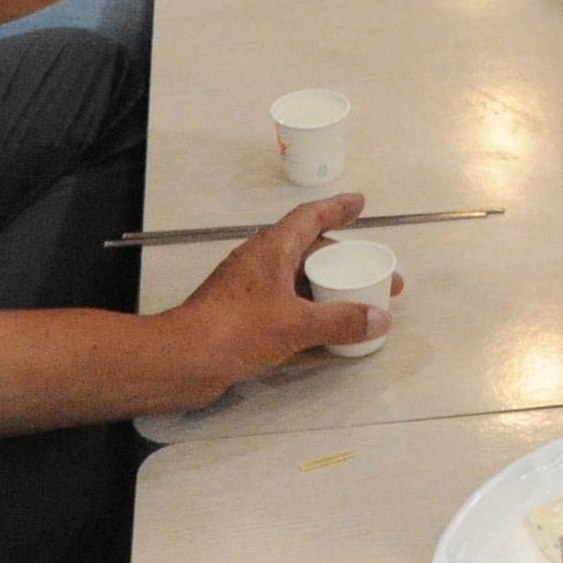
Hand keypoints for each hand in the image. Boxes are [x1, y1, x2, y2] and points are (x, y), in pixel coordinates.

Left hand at [161, 189, 395, 386]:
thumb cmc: (236, 329)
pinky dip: (310, 311)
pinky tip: (326, 331)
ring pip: (299, 281)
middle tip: (378, 274)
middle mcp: (261, 263)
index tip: (360, 203)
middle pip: (310, 251)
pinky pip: (287, 305)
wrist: (181, 360)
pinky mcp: (243, 316)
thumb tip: (381, 318)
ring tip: (358, 304)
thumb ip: (340, 321)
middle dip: (345, 262)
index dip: (337, 208)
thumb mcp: (295, 324)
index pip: (310, 217)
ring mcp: (250, 290)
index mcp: (272, 249)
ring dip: (328, 289)